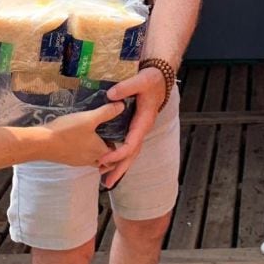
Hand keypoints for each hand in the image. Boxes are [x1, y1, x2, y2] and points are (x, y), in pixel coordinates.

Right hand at [41, 102, 122, 167]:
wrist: (42, 143)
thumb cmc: (68, 131)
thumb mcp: (89, 118)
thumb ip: (106, 112)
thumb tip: (123, 105)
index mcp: (100, 152)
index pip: (117, 154)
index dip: (121, 147)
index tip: (122, 135)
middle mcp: (91, 160)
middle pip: (106, 159)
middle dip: (110, 151)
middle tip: (111, 136)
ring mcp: (78, 162)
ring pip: (94, 159)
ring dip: (97, 152)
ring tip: (97, 136)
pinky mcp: (68, 160)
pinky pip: (82, 157)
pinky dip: (86, 151)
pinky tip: (81, 139)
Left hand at [98, 66, 166, 186]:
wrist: (159, 79)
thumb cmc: (151, 80)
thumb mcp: (141, 80)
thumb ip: (127, 87)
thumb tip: (111, 96)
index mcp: (143, 121)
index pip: (131, 143)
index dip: (118, 153)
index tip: (103, 159)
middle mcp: (142, 129)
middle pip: (132, 155)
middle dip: (120, 169)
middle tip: (107, 183)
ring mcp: (139, 130)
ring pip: (130, 153)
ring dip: (119, 166)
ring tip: (106, 180)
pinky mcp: (134, 127)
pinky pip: (128, 146)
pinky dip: (119, 156)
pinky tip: (108, 162)